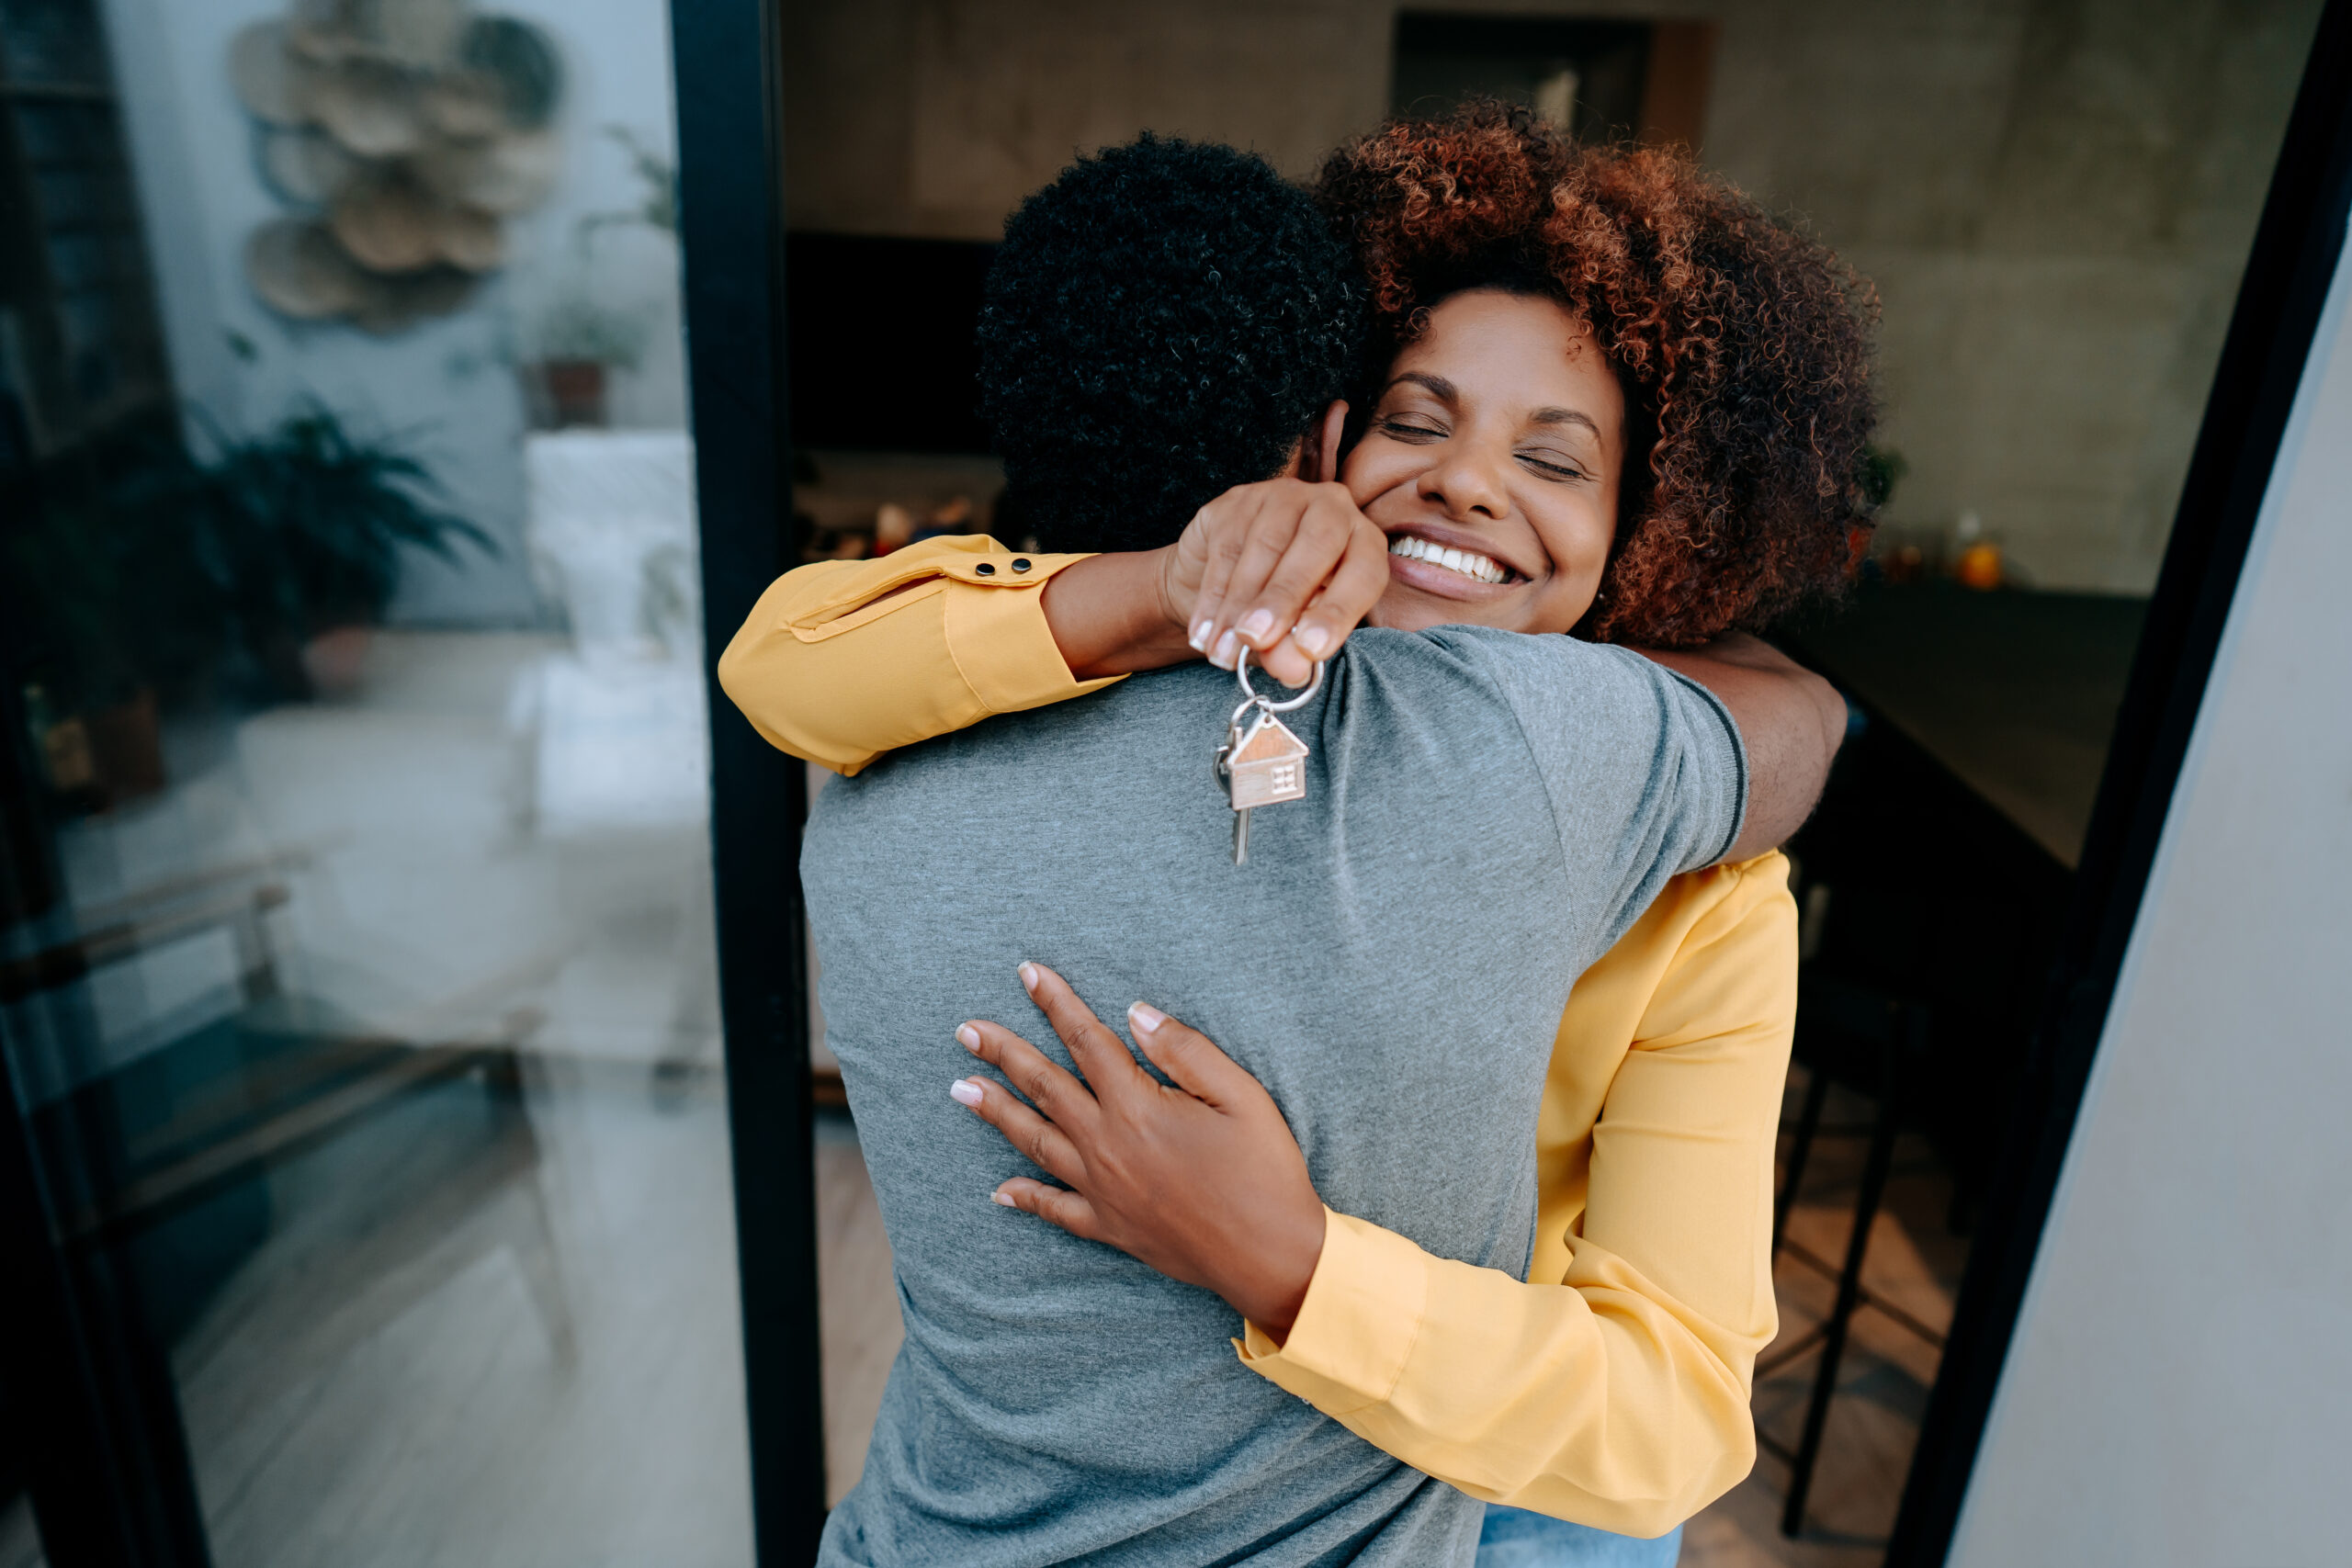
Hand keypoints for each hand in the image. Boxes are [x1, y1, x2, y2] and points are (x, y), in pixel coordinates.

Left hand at [948, 961, 1326, 1337]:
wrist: (1271, 1256)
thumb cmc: (1264, 1171)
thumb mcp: (1240, 1095)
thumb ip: (1183, 1051)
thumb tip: (1135, 1013)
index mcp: (1138, 1107)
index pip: (1085, 1040)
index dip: (1055, 1003)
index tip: (1028, 974)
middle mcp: (1108, 1146)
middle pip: (1044, 1087)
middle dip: (1003, 1053)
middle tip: (966, 1030)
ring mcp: (1103, 1190)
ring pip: (1035, 1141)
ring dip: (996, 1112)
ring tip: (961, 1089)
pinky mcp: (1110, 1228)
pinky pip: (1055, 1210)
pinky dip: (1024, 1198)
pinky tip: (999, 1190)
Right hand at [1162, 478, 1390, 686]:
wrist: (1218, 579)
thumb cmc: (1278, 609)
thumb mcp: (1295, 634)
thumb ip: (1297, 650)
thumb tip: (1291, 669)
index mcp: (1363, 542)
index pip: (1364, 571)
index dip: (1339, 611)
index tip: (1311, 649)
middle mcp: (1332, 507)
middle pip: (1317, 546)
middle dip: (1284, 600)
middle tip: (1257, 641)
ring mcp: (1283, 496)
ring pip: (1265, 545)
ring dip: (1239, 605)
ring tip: (1223, 652)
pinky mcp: (1238, 500)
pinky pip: (1227, 545)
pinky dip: (1213, 596)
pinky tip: (1204, 632)